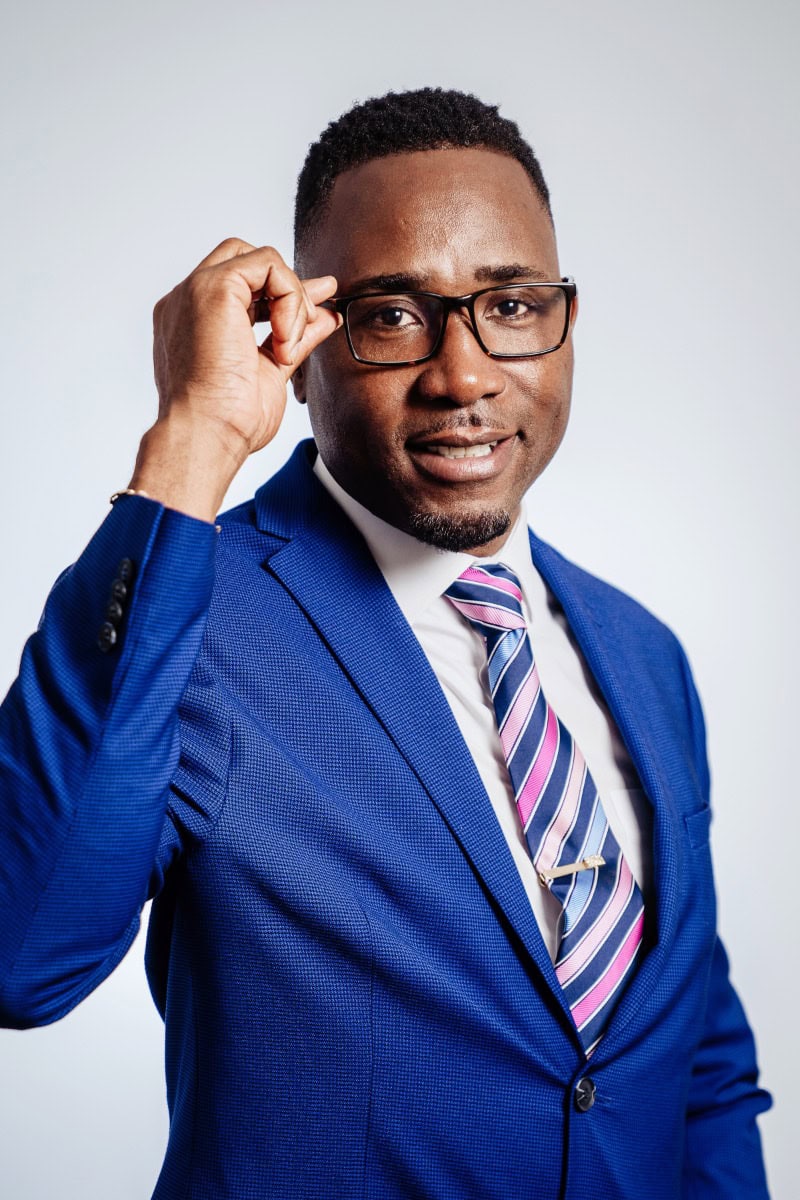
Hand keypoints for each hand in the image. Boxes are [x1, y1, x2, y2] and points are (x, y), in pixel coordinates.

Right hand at [130, 239, 339, 520]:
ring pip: (261, 259)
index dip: (280, 294)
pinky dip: (290, 299)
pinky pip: (269, 265)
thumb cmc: (229, 421)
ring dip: (292, 300)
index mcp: (194, 323)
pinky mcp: (214, 287)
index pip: (240, 286)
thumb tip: (326, 316)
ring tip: (289, 346)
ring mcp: (196, 290)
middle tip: (309, 320)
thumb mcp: (272, 371)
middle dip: (287, 285)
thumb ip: (295, 337)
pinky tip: (283, 338)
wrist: (207, 434)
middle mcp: (188, 301)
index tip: (315, 313)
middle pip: (245, 258)